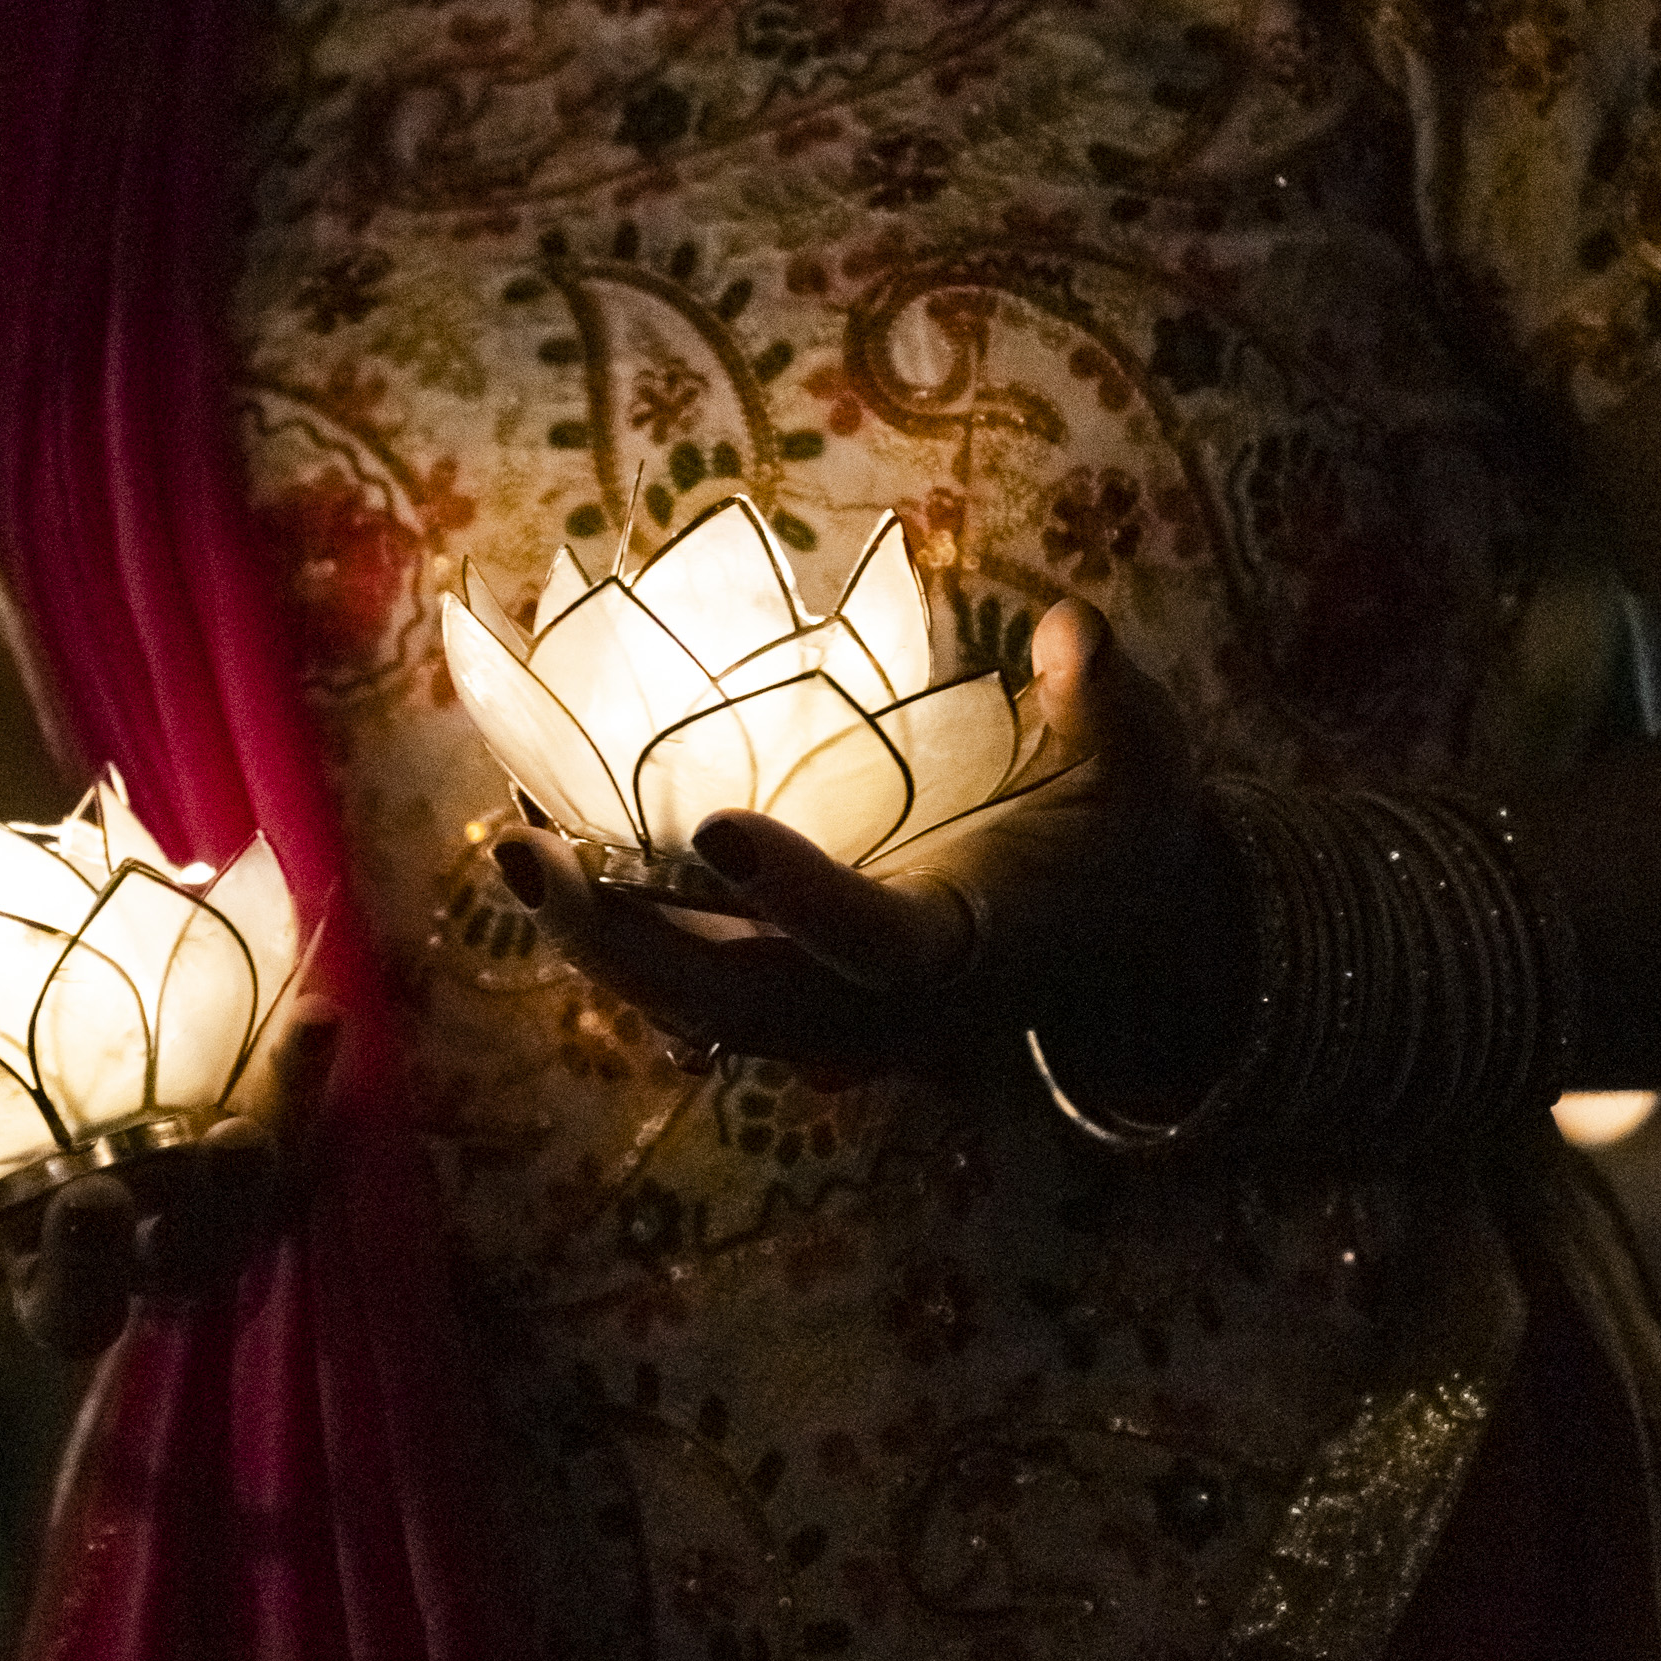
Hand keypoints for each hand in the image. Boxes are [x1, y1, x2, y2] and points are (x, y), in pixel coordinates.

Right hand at [0, 1000, 342, 1358]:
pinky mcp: (253, 1150)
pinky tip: (312, 1019)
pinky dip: (301, 1085)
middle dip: (87, 1266)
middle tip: (89, 1199)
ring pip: (205, 1250)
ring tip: (230, 1144)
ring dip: (222, 1205)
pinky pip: (291, 1133)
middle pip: (78, 1306)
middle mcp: (68, 1252)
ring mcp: (169, 1215)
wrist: (46, 943)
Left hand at [489, 601, 1254, 1102]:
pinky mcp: (803, 1005)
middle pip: (742, 1003)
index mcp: (974, 949)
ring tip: (514, 854)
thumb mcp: (1147, 763)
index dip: (801, 900)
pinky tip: (549, 867)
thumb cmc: (1123, 834)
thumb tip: (1071, 636)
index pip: (878, 944)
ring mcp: (840, 1024)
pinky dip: (619, 939)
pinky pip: (693, 991)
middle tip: (525, 854)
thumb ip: (1113, 704)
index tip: (715, 829)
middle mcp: (891, 1013)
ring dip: (598, 943)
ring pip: (699, 1009)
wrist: (1120, 938)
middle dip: (626, 941)